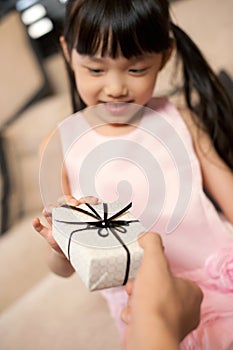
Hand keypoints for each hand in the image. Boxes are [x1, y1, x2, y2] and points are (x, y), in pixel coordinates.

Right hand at [32, 195, 98, 275]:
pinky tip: (36, 221)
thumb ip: (103, 229)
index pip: (83, 201)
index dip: (88, 200)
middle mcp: (65, 213)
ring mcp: (55, 222)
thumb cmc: (84, 240)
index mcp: (78, 211)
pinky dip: (37, 224)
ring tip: (53, 211)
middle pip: (63, 201)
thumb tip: (121, 224)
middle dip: (68, 200)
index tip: (96, 202)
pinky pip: (39, 227)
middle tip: (75, 204)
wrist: (72, 254)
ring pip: (50, 209)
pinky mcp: (48, 233)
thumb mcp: (94, 234)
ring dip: (51, 208)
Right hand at [121, 232, 202, 349]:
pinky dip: (135, 315)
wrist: (147, 332)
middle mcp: (186, 310)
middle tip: (136, 286)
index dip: (155, 271)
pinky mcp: (159, 334)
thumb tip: (147, 237)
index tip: (145, 271)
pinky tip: (133, 314)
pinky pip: (144, 319)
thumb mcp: (154, 261)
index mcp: (191, 292)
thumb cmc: (156, 301)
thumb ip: (152, 243)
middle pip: (158, 289)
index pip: (172, 275)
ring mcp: (173, 324)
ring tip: (133, 300)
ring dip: (136, 300)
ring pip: (149, 303)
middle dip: (142, 286)